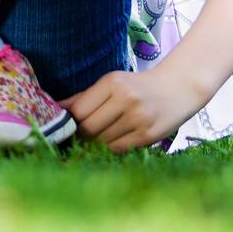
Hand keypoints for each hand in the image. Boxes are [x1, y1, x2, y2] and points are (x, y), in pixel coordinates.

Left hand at [57, 67, 201, 153]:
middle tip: (79, 136)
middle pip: (89, 128)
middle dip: (80, 135)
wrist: (177, 88)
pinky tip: (111, 141)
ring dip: (94, 143)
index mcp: (113, 83)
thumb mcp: (111, 83)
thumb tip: (55, 108)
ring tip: (96, 138)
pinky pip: (118, 149)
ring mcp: (138, 119)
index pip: (79, 110)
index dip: (70, 122)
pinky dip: (109, 148)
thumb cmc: (137, 86)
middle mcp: (126, 99)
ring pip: (102, 141)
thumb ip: (84, 97)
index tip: (68, 125)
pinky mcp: (148, 136)